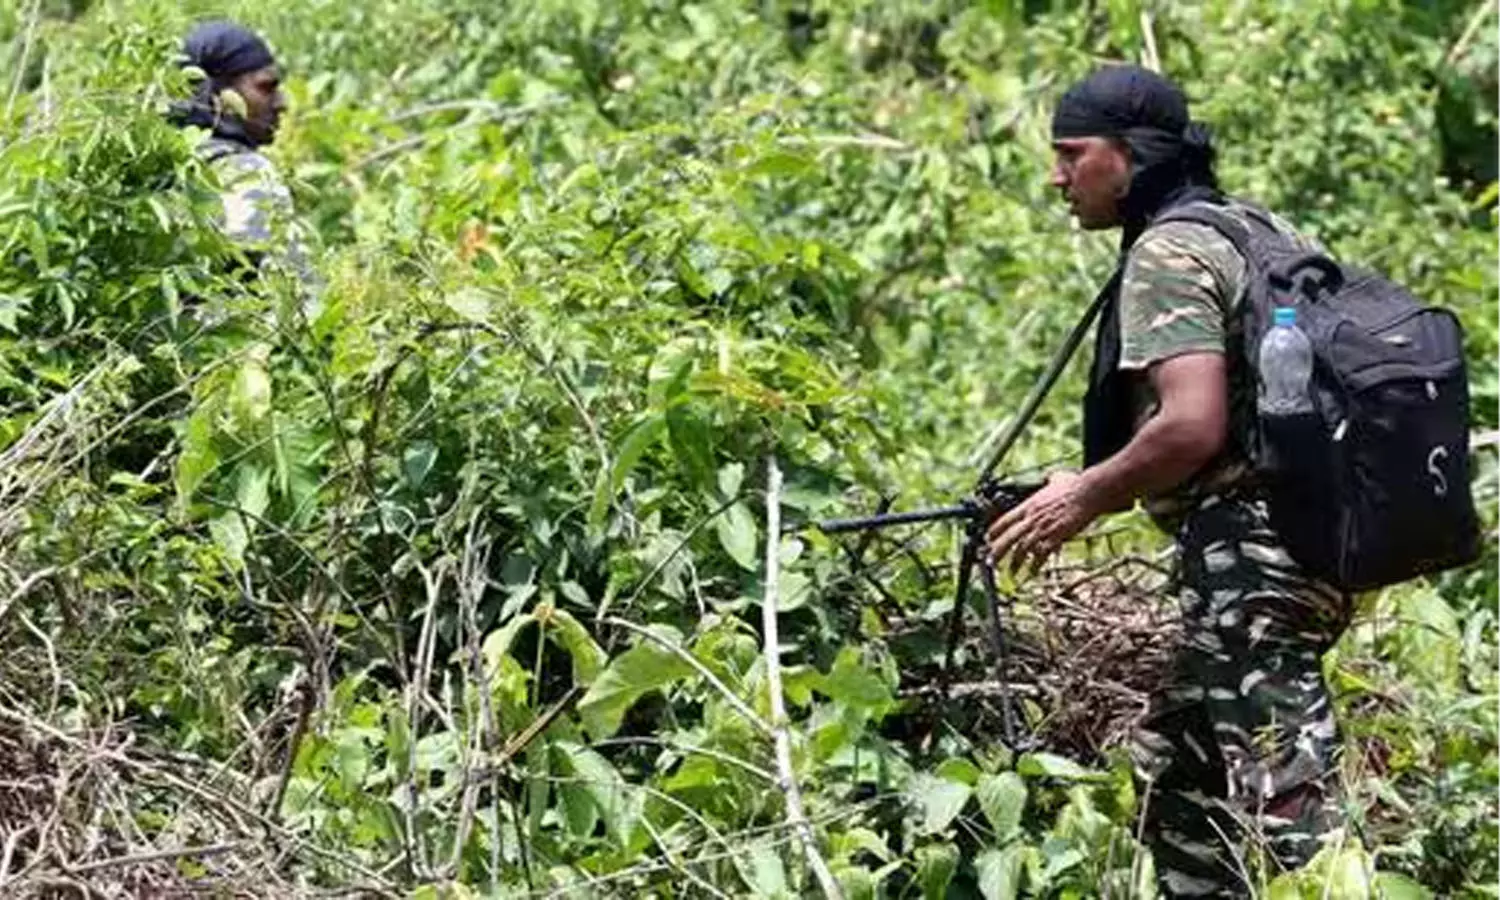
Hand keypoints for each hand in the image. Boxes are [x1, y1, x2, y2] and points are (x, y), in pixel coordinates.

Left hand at [984, 471, 1100, 576]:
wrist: (1088, 493)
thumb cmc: (1075, 485)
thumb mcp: (1057, 479)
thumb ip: (1050, 479)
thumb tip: (1051, 476)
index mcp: (1029, 505)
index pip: (1004, 520)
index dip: (994, 531)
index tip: (988, 539)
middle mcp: (1032, 518)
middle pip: (1008, 538)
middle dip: (997, 552)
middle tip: (991, 563)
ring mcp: (1043, 528)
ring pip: (1022, 549)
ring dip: (1015, 563)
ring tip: (1011, 573)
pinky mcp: (1056, 536)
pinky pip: (1042, 555)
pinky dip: (1036, 565)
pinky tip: (1032, 572)